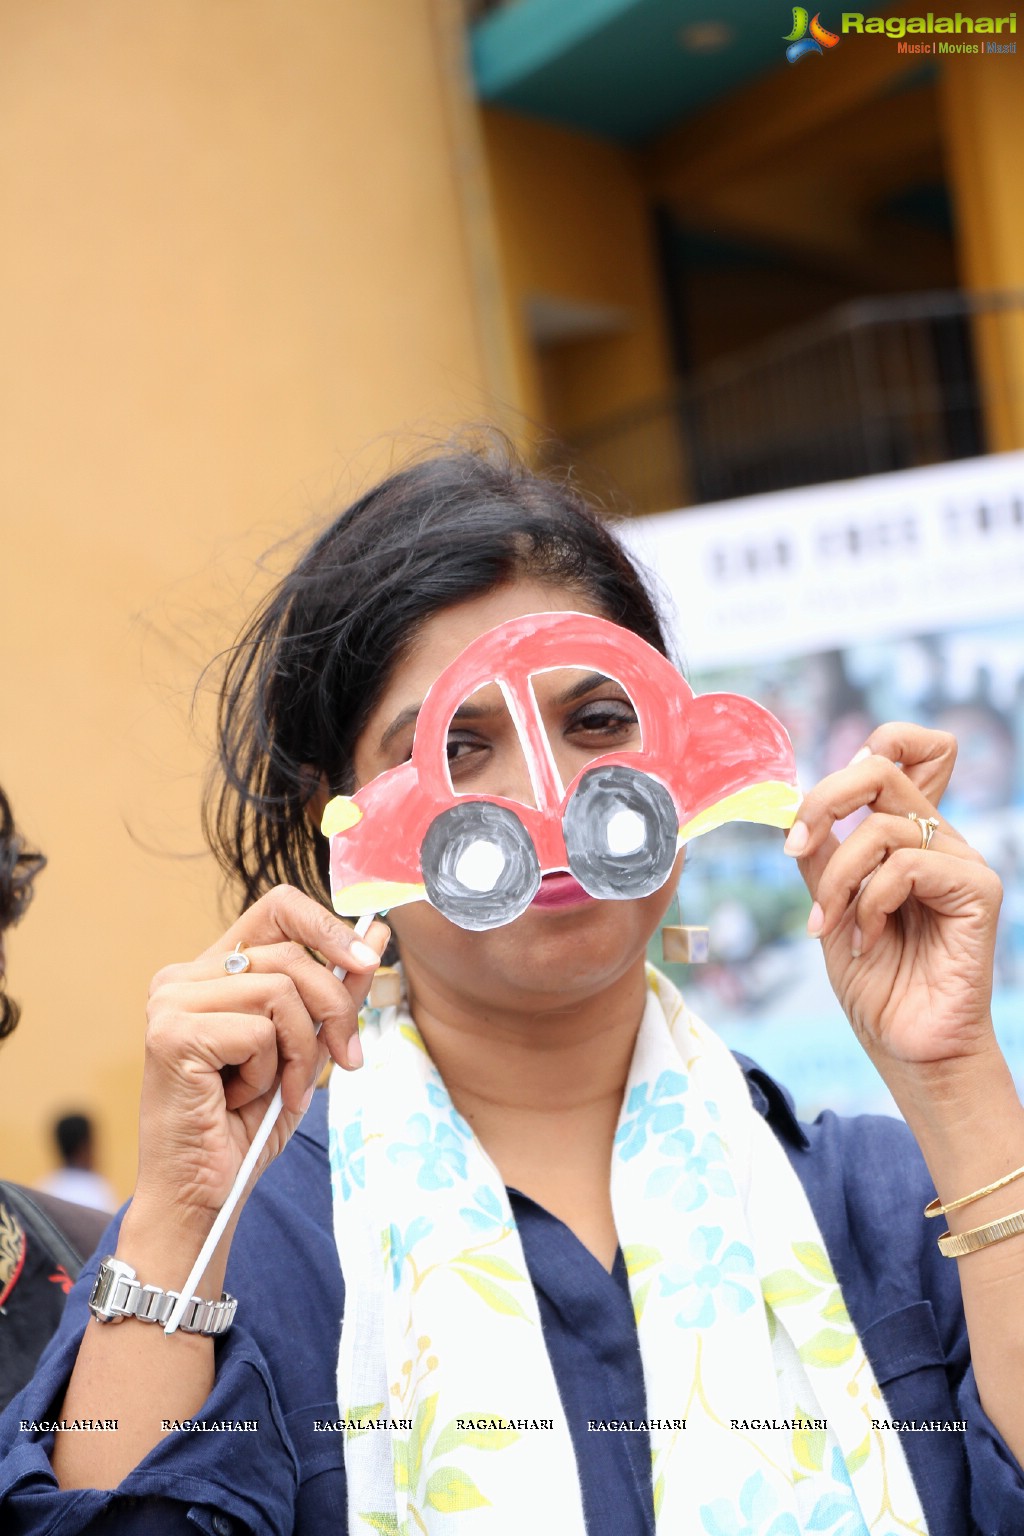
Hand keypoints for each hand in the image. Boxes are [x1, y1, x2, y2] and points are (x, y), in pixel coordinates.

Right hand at [134, 885, 388, 1232]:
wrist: (202, 1196)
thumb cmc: (245, 1127)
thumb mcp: (307, 1049)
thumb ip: (335, 993)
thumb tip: (377, 934)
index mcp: (212, 971)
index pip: (278, 907)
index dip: (328, 927)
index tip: (368, 960)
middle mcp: (183, 977)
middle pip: (292, 956)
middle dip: (334, 1010)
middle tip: (344, 1059)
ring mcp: (171, 1001)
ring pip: (281, 991)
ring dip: (298, 1053)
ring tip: (274, 1090)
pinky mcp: (172, 1032)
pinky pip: (258, 1031)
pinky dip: (267, 1073)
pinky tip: (238, 1100)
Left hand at [785, 723, 1002, 1072]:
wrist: (906, 1045)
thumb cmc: (876, 981)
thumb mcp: (831, 904)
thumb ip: (821, 853)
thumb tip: (794, 807)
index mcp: (905, 833)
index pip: (903, 749)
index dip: (860, 752)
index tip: (815, 812)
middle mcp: (936, 837)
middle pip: (881, 766)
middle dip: (823, 801)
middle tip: (795, 848)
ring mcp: (960, 860)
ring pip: (881, 825)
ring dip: (838, 878)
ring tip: (828, 925)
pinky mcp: (978, 890)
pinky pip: (908, 866)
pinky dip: (872, 903)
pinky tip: (869, 941)